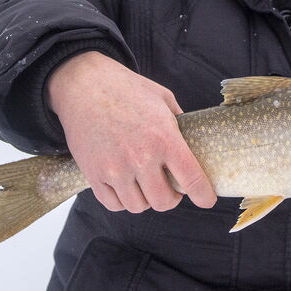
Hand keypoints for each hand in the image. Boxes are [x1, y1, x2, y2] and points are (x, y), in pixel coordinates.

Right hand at [46, 51, 216, 212]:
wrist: (84, 84)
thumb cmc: (126, 89)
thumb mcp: (163, 98)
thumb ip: (180, 123)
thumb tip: (192, 142)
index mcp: (164, 138)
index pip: (191, 179)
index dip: (203, 195)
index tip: (206, 200)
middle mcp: (141, 157)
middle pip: (164, 201)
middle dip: (172, 198)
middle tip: (171, 189)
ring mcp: (115, 168)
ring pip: (138, 206)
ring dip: (147, 200)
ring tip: (147, 186)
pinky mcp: (93, 174)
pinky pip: (113, 203)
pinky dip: (123, 200)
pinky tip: (127, 187)